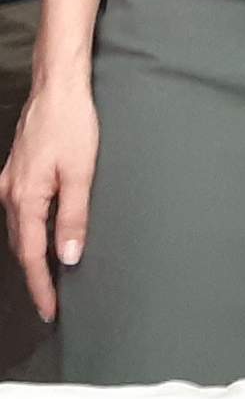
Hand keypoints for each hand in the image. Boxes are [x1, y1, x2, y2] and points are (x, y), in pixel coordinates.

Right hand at [0, 80, 98, 321]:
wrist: (57, 87)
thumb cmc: (71, 123)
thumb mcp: (81, 173)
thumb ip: (74, 218)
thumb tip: (69, 257)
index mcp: (25, 199)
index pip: (32, 256)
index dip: (42, 286)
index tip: (50, 311)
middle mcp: (10, 194)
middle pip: (21, 247)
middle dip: (35, 276)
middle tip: (51, 302)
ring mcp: (9, 182)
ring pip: (18, 230)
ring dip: (31, 254)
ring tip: (48, 277)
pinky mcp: (16, 171)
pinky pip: (19, 212)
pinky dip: (30, 231)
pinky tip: (42, 235)